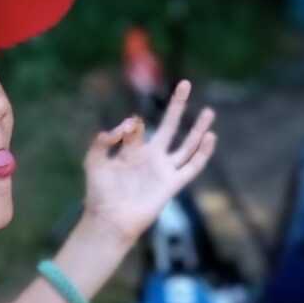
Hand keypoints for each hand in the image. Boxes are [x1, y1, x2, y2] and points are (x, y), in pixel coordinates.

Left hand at [81, 79, 217, 246]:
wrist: (110, 219)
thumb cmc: (99, 193)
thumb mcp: (93, 162)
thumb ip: (102, 142)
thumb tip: (123, 126)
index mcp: (132, 150)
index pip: (138, 128)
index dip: (131, 125)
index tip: (126, 128)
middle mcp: (150, 157)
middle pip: (170, 126)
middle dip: (178, 105)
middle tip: (185, 83)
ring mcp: (163, 170)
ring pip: (187, 145)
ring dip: (198, 128)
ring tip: (209, 111)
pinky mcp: (172, 184)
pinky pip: (192, 166)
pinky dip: (203, 152)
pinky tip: (210, 136)